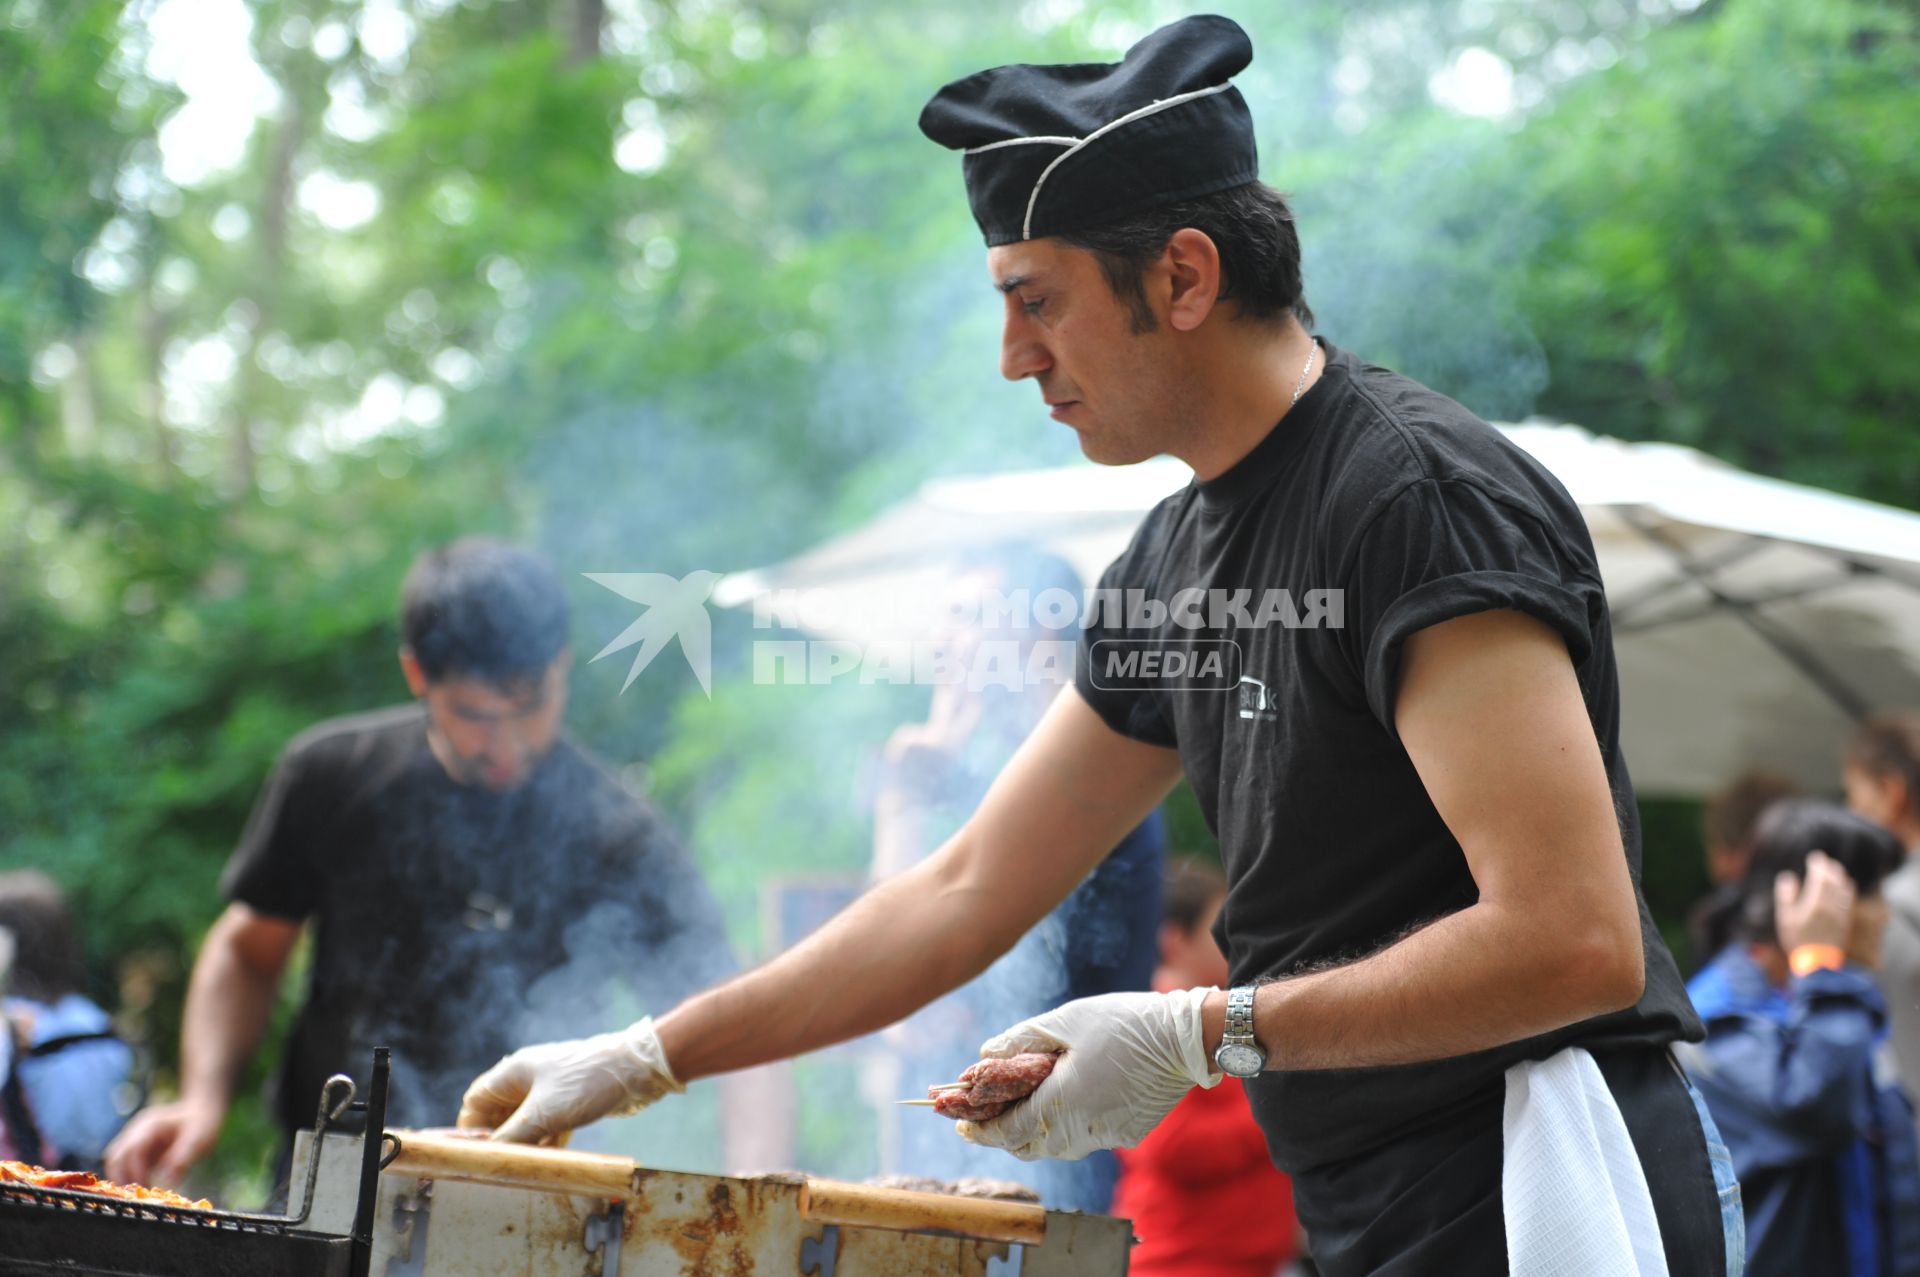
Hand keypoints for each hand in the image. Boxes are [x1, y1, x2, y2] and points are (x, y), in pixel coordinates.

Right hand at [104, 1097, 224, 1186]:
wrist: (201, 1112)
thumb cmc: (202, 1125)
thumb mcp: (199, 1140)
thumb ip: (182, 1159)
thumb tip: (168, 1181)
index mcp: (151, 1126)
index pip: (132, 1150)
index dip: (135, 1171)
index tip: (146, 1189)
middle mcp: (137, 1131)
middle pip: (116, 1156)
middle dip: (122, 1178)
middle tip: (138, 1197)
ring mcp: (134, 1139)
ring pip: (115, 1161)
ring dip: (122, 1178)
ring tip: (139, 1194)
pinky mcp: (137, 1149)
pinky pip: (124, 1165)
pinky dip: (128, 1177)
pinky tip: (143, 1188)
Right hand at [457, 1018, 682, 1144]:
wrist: (636, 1070)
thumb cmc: (585, 1084)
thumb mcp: (543, 1115)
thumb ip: (512, 1137)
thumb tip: (488, 1158)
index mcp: (513, 1072)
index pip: (476, 1100)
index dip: (470, 1129)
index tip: (475, 1154)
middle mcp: (528, 1078)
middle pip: (499, 1113)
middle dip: (501, 1140)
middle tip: (504, 1165)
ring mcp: (550, 1088)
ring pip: (526, 1121)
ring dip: (526, 1143)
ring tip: (529, 1166)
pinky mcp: (569, 1099)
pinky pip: (549, 1123)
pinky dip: (548, 1140)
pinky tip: (553, 1158)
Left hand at [957, 989, 1219, 1160]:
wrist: (1185, 1038)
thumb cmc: (1121, 1023)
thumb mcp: (1063, 1022)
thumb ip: (1019, 1041)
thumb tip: (982, 1056)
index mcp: (1059, 1105)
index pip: (1006, 1130)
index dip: (979, 1129)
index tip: (959, 1125)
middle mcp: (1080, 1132)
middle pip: (1027, 1144)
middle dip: (1002, 1132)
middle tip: (980, 1120)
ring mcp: (1105, 1137)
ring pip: (1056, 1145)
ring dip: (1033, 1130)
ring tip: (1017, 1109)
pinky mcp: (1126, 1135)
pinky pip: (1084, 1136)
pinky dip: (1066, 1124)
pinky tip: (1064, 1101)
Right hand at [1776, 851, 1854, 952]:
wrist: (1818, 962)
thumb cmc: (1797, 940)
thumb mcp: (1785, 918)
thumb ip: (1786, 896)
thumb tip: (1788, 878)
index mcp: (1815, 903)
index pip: (1820, 877)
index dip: (1818, 865)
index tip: (1815, 857)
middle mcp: (1831, 905)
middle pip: (1834, 881)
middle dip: (1830, 868)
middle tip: (1824, 861)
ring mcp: (1841, 913)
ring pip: (1844, 889)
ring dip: (1840, 876)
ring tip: (1835, 870)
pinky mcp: (1846, 920)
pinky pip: (1849, 899)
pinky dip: (1847, 888)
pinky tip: (1845, 886)